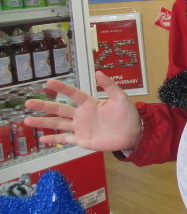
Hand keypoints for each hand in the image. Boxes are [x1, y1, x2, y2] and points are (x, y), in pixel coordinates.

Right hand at [24, 71, 141, 151]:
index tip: (48, 82)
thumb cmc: (128, 114)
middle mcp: (82, 115)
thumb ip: (110, 86)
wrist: (133, 133)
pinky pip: (66, 140)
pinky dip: (54, 140)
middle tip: (28, 102)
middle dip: (44, 105)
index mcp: (90, 103)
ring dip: (43, 122)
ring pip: (58, 124)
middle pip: (60, 109)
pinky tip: (42, 140)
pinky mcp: (83, 140)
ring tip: (27, 120)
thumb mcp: (121, 98)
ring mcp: (81, 128)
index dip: (61, 88)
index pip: (73, 94)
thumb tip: (99, 72)